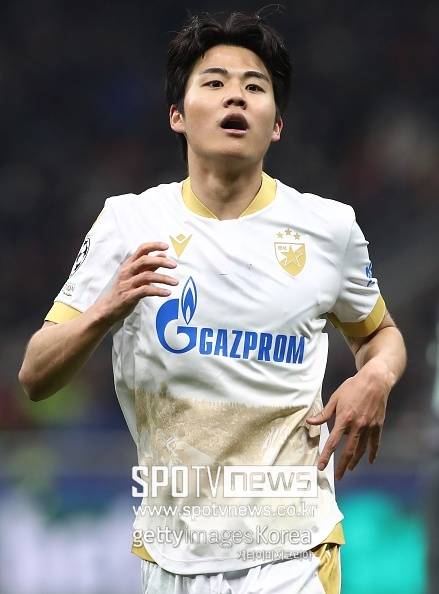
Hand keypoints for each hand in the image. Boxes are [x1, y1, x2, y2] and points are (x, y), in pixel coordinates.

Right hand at [97, 242, 177, 323]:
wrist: (107, 308)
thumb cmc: (123, 290)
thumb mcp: (135, 275)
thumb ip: (149, 265)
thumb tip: (163, 255)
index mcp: (129, 264)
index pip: (141, 249)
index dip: (154, 246)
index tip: (166, 246)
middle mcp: (127, 272)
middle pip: (144, 260)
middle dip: (161, 261)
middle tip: (174, 265)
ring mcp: (127, 284)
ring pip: (147, 276)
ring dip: (163, 278)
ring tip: (175, 282)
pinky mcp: (129, 296)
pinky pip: (145, 291)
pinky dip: (158, 291)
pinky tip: (167, 293)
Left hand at [306, 360, 391, 479]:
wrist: (375, 381)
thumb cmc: (352, 387)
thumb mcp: (335, 398)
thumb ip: (324, 413)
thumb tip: (310, 422)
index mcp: (344, 419)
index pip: (333, 442)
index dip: (326, 456)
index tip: (321, 467)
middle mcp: (357, 426)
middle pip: (349, 451)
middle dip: (342, 465)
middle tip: (337, 477)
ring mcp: (369, 427)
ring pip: (361, 449)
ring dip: (355, 461)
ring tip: (349, 469)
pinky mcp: (378, 426)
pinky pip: (375, 443)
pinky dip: (372, 453)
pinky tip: (369, 461)